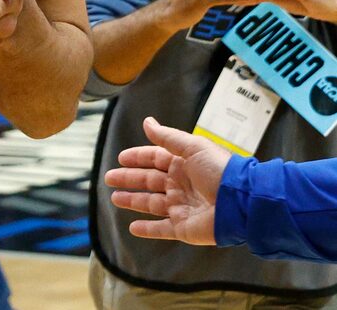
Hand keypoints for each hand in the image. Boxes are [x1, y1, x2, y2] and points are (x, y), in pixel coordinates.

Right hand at [105, 116, 230, 245]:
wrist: (242, 203)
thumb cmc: (220, 171)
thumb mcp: (193, 147)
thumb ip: (167, 137)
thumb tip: (147, 122)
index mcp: (183, 165)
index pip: (154, 159)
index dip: (138, 158)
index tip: (121, 159)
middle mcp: (180, 185)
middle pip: (149, 181)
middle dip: (129, 179)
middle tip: (109, 178)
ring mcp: (181, 207)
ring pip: (151, 204)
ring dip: (133, 201)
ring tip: (115, 199)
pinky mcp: (184, 228)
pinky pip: (162, 229)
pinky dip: (148, 230)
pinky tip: (133, 227)